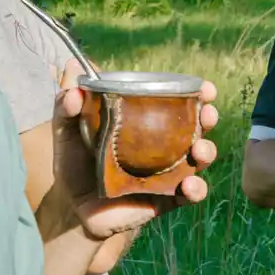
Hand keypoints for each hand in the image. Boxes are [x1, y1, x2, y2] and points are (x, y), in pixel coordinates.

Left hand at [45, 60, 221, 242]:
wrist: (72, 208)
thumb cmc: (74, 165)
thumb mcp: (66, 131)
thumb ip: (67, 103)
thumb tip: (71, 66)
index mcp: (148, 123)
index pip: (178, 103)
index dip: (197, 94)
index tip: (206, 88)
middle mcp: (164, 146)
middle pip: (197, 127)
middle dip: (208, 117)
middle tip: (207, 114)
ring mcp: (168, 173)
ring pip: (199, 159)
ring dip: (207, 151)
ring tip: (199, 150)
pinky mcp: (166, 199)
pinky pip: (189, 195)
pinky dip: (196, 189)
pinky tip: (189, 185)